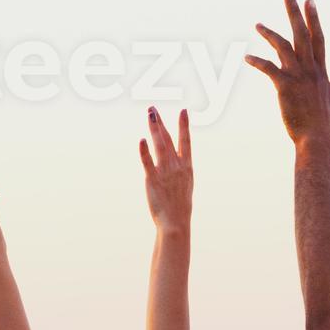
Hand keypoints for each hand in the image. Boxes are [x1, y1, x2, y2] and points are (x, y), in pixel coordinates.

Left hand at [139, 107, 192, 232]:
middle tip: (153, 108)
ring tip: (149, 115)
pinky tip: (142, 140)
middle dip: (161, 122)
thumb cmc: (180, 205)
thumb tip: (176, 159)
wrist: (176, 221)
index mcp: (186, 166)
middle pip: (168, 139)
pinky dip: (144, 150)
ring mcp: (165, 171)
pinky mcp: (152, 179)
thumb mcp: (185, 184)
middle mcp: (177, 166)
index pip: (186, 141)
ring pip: (159, 145)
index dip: (184, 125)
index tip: (183, 111)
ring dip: (154, 128)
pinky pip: (148, 162)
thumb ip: (180, 169)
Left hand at [246, 0, 329, 147]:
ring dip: (270, 33)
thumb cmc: (324, 118)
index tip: (309, 0)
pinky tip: (246, 57)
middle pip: (302, 34)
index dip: (313, 18)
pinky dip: (258, 61)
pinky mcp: (285, 86)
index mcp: (320, 68)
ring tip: (257, 24)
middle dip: (295, 12)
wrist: (317, 137)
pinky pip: (269, 69)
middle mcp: (310, 68)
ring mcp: (298, 76)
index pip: (317, 37)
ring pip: (283, 47)